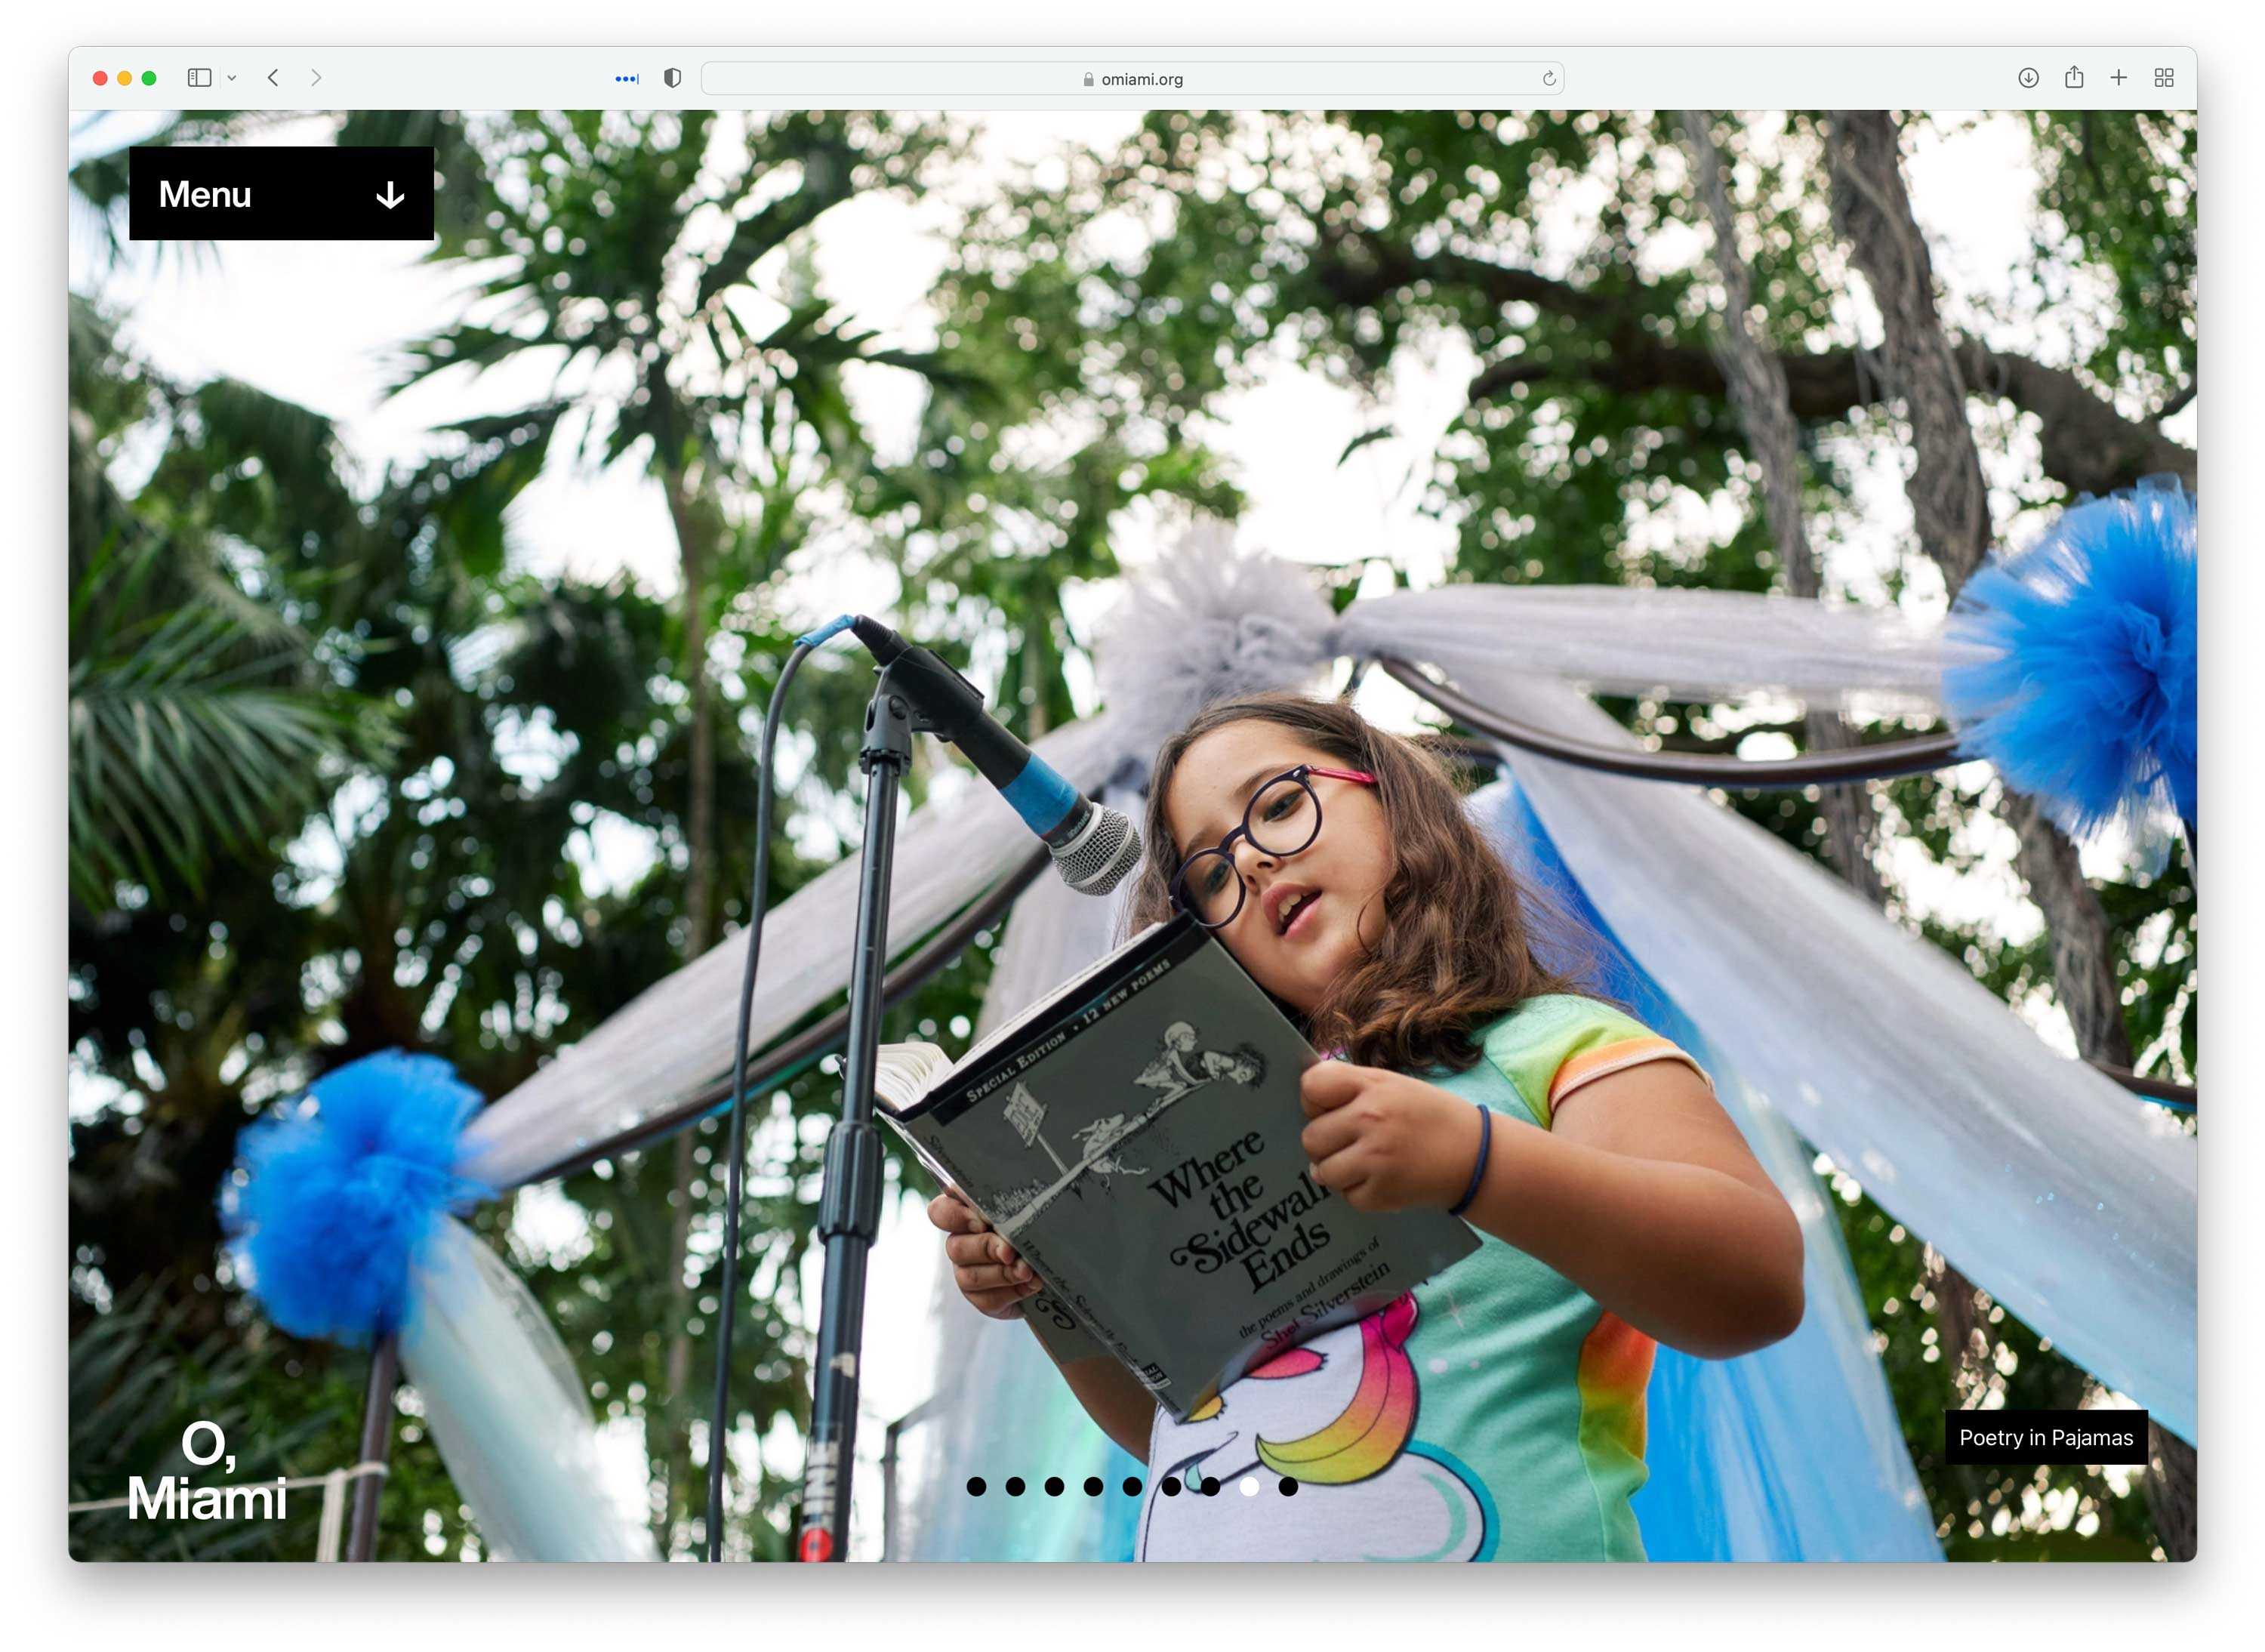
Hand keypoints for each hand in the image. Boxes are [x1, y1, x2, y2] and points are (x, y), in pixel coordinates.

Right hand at [927, 1188, 1039, 1319]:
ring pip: (969, 1277)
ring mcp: (967, 1272)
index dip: (955, 1217)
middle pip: (955, 1247)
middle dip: (986, 1249)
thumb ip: (1017, 1200)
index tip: (981, 1222)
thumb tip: (1019, 1195)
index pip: (940, 1212)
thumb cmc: (1039, 1225)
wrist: (1055, 1261)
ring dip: (1002, 1274)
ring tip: (1027, 1271)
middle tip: (1010, 1252)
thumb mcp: (1029, 1206)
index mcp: (967, 1214)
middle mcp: (961, 1243)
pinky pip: (986, 1300)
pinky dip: (1012, 1292)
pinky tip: (1031, 1284)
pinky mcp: (981, 1297)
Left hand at [1299, 1061, 1485, 1213]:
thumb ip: (1351, 1090)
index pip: (1311, 1086)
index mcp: (1372, 1086)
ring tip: (1364, 1164)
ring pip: (1323, 1172)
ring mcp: (1375, 1158)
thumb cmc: (1429, 1117)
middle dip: (1325, 1143)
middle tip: (1349, 1143)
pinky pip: (1347, 1196)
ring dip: (1338, 1172)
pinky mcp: (1383, 1192)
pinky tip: (1383, 1179)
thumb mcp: (1392, 1086)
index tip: (1329, 1109)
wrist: (1476, 1156)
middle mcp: (1370, 1119)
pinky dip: (1360, 1192)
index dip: (1314, 1101)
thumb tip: (1308, 1109)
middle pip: (1310, 1137)